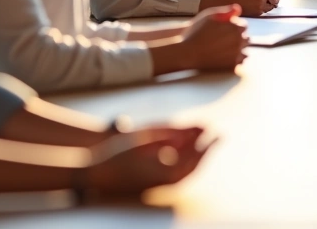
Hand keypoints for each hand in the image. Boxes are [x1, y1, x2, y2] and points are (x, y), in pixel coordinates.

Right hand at [83, 126, 213, 195]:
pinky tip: (189, 151)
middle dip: (207, 151)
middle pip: (194, 168)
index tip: (215, 132)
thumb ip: (169, 134)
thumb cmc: (118, 155)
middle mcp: (166, 183)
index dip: (207, 145)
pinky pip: (178, 175)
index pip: (194, 159)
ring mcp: (161, 186)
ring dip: (198, 158)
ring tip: (207, 142)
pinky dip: (187, 163)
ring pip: (187, 173)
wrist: (96, 175)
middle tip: (219, 136)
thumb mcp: (144, 138)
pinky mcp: (155, 186)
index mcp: (166, 172)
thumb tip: (192, 129)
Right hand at [177, 5, 248, 71]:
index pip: (244, 26)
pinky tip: (227, 56)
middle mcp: (239, 40)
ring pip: (245, 50)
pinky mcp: (233, 65)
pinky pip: (241, 61)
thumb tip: (238, 9)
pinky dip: (237, 59)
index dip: (234, 26)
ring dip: (239, 49)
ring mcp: (237, 54)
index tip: (226, 29)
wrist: (186, 51)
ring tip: (225, 48)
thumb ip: (226, 11)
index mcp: (235, 27)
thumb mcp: (209, 16)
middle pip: (246, 38)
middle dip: (238, 38)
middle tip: (224, 39)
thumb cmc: (196, 32)